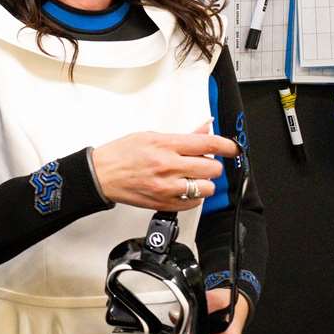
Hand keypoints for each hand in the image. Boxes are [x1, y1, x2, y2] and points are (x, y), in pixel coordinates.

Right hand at [87, 123, 236, 210]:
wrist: (100, 175)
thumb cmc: (121, 154)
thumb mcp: (150, 135)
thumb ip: (181, 135)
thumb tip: (204, 129)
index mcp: (166, 146)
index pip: (207, 144)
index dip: (227, 146)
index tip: (232, 148)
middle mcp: (168, 166)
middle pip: (211, 168)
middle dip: (213, 165)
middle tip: (204, 163)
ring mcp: (167, 187)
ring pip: (206, 188)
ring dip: (204, 183)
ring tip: (193, 178)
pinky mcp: (164, 203)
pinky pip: (193, 203)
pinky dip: (194, 197)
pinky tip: (184, 189)